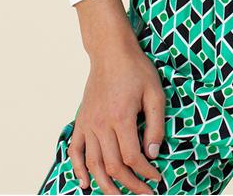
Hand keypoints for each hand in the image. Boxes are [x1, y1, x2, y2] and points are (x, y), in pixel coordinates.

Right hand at [67, 36, 165, 194]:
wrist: (111, 52)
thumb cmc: (136, 69)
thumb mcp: (155, 93)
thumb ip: (156, 125)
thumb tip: (153, 153)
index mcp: (121, 116)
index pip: (132, 157)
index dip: (146, 173)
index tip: (158, 178)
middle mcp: (102, 123)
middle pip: (113, 166)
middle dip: (131, 185)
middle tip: (145, 192)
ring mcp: (89, 123)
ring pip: (93, 164)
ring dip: (106, 185)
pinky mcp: (81, 120)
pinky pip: (75, 150)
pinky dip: (78, 169)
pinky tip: (85, 184)